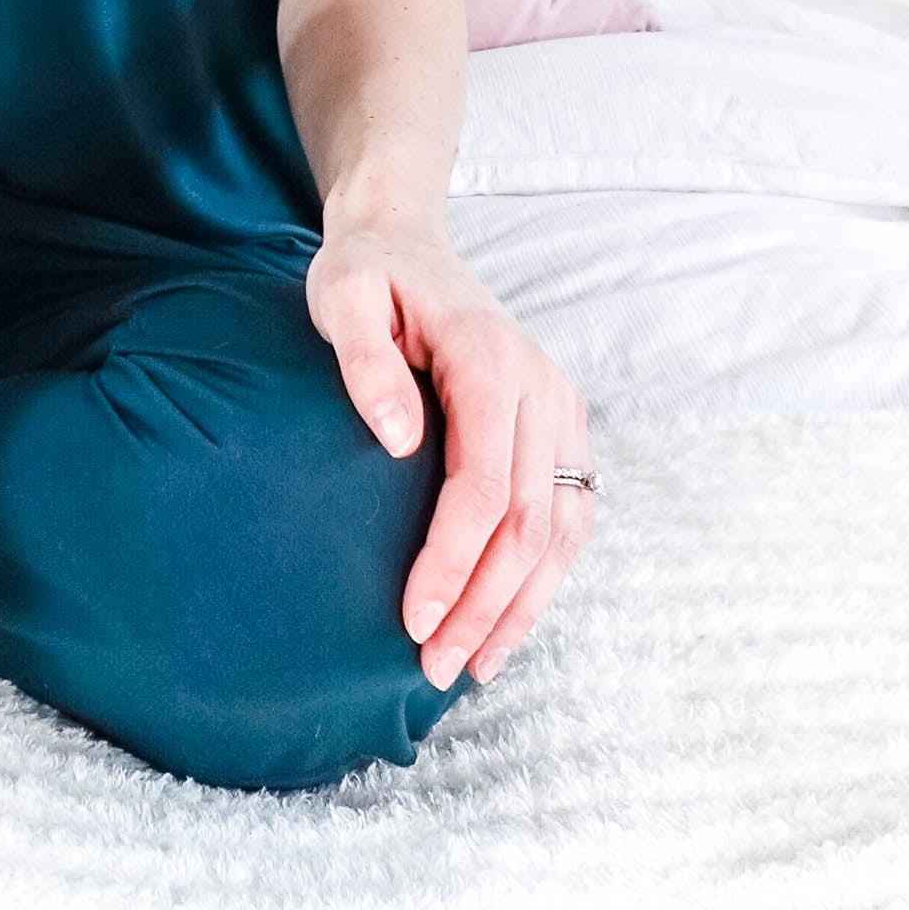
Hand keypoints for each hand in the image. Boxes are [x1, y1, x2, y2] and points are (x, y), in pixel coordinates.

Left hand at [301, 221, 592, 692]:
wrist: (405, 241)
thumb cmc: (364, 274)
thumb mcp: (341, 296)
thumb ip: (363, 361)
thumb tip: (396, 440)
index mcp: (490, 360)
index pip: (483, 486)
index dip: (453, 561)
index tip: (414, 618)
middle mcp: (541, 388)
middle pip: (528, 522)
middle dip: (484, 605)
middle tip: (435, 668)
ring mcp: (559, 409)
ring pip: (559, 530)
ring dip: (520, 607)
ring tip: (472, 668)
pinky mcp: (558, 429)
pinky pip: (567, 516)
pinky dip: (543, 579)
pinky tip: (506, 624)